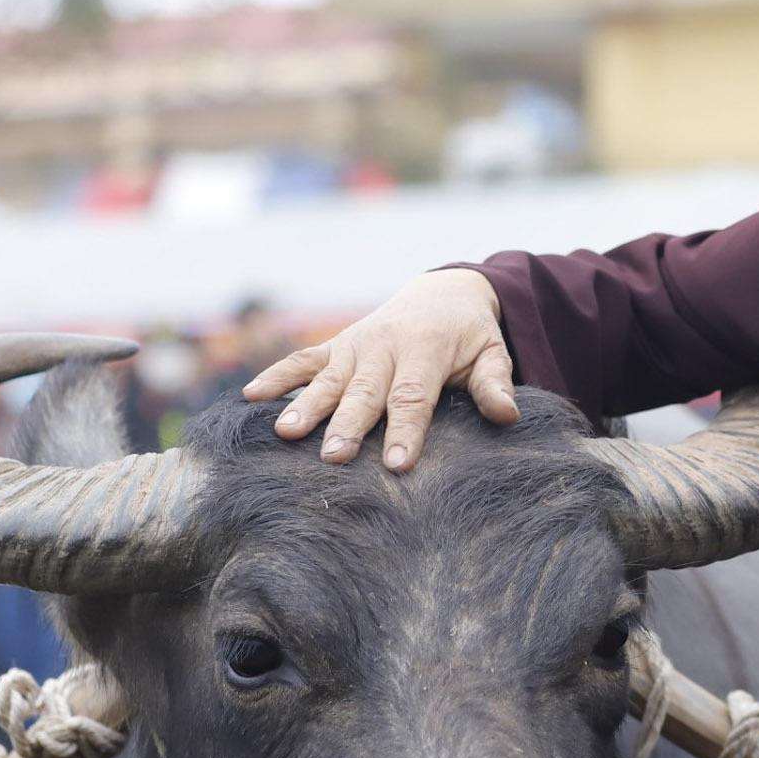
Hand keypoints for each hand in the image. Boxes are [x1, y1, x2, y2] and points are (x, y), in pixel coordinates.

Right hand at [240, 270, 518, 470]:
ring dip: (306, 406)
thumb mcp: (490, 353)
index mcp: (424, 351)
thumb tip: (508, 415)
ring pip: (328, 379)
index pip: (413, 397)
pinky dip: (276, 376)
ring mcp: (355, 346)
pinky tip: (251, 397)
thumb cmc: (469, 336)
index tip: (396, 465)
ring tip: (285, 433)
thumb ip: (495, 383)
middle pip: (364, 393)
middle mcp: (384, 347)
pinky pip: (302, 360)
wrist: (443, 292)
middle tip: (333, 458)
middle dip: (348, 425)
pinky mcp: (335, 346)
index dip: (405, 430)